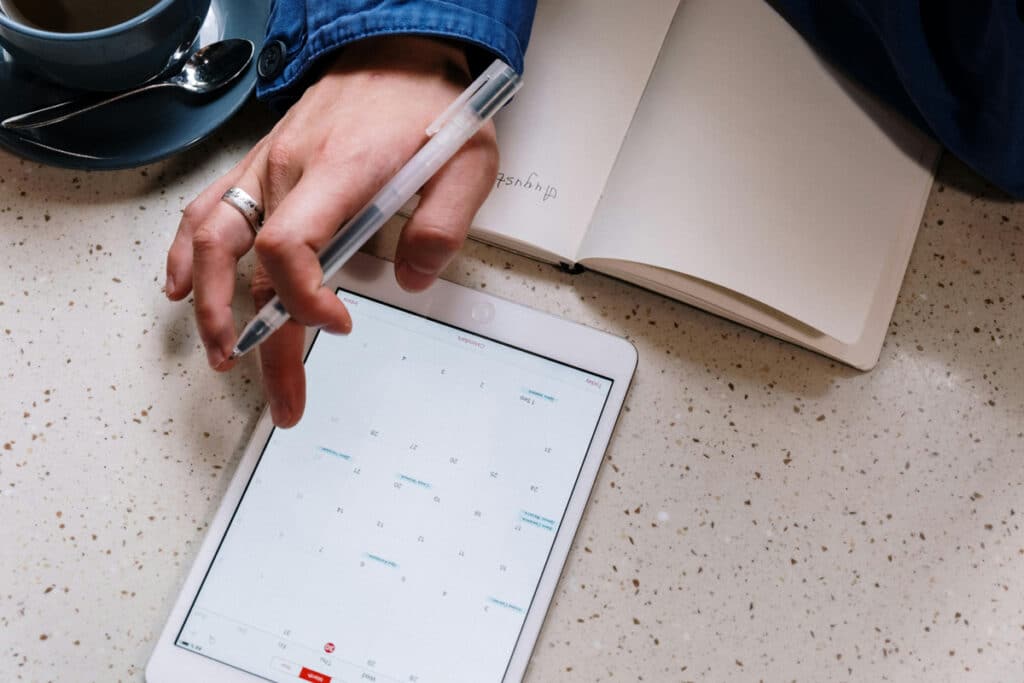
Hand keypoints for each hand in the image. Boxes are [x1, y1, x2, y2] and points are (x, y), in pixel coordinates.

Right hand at [164, 37, 497, 426]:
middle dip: (260, 340)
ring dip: (209, 305)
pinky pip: (209, 209)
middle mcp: (292, 169)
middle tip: (283, 396)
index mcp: (342, 170)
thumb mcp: (467, 163)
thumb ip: (443, 224)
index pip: (290, 245)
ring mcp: (269, 167)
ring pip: (212, 241)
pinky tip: (178, 288)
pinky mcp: (262, 166)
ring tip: (222, 356)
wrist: (399, 50)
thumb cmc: (430, 105)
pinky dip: (185, 252)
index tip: (338, 326)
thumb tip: (412, 280)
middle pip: (248, 263)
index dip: (304, 299)